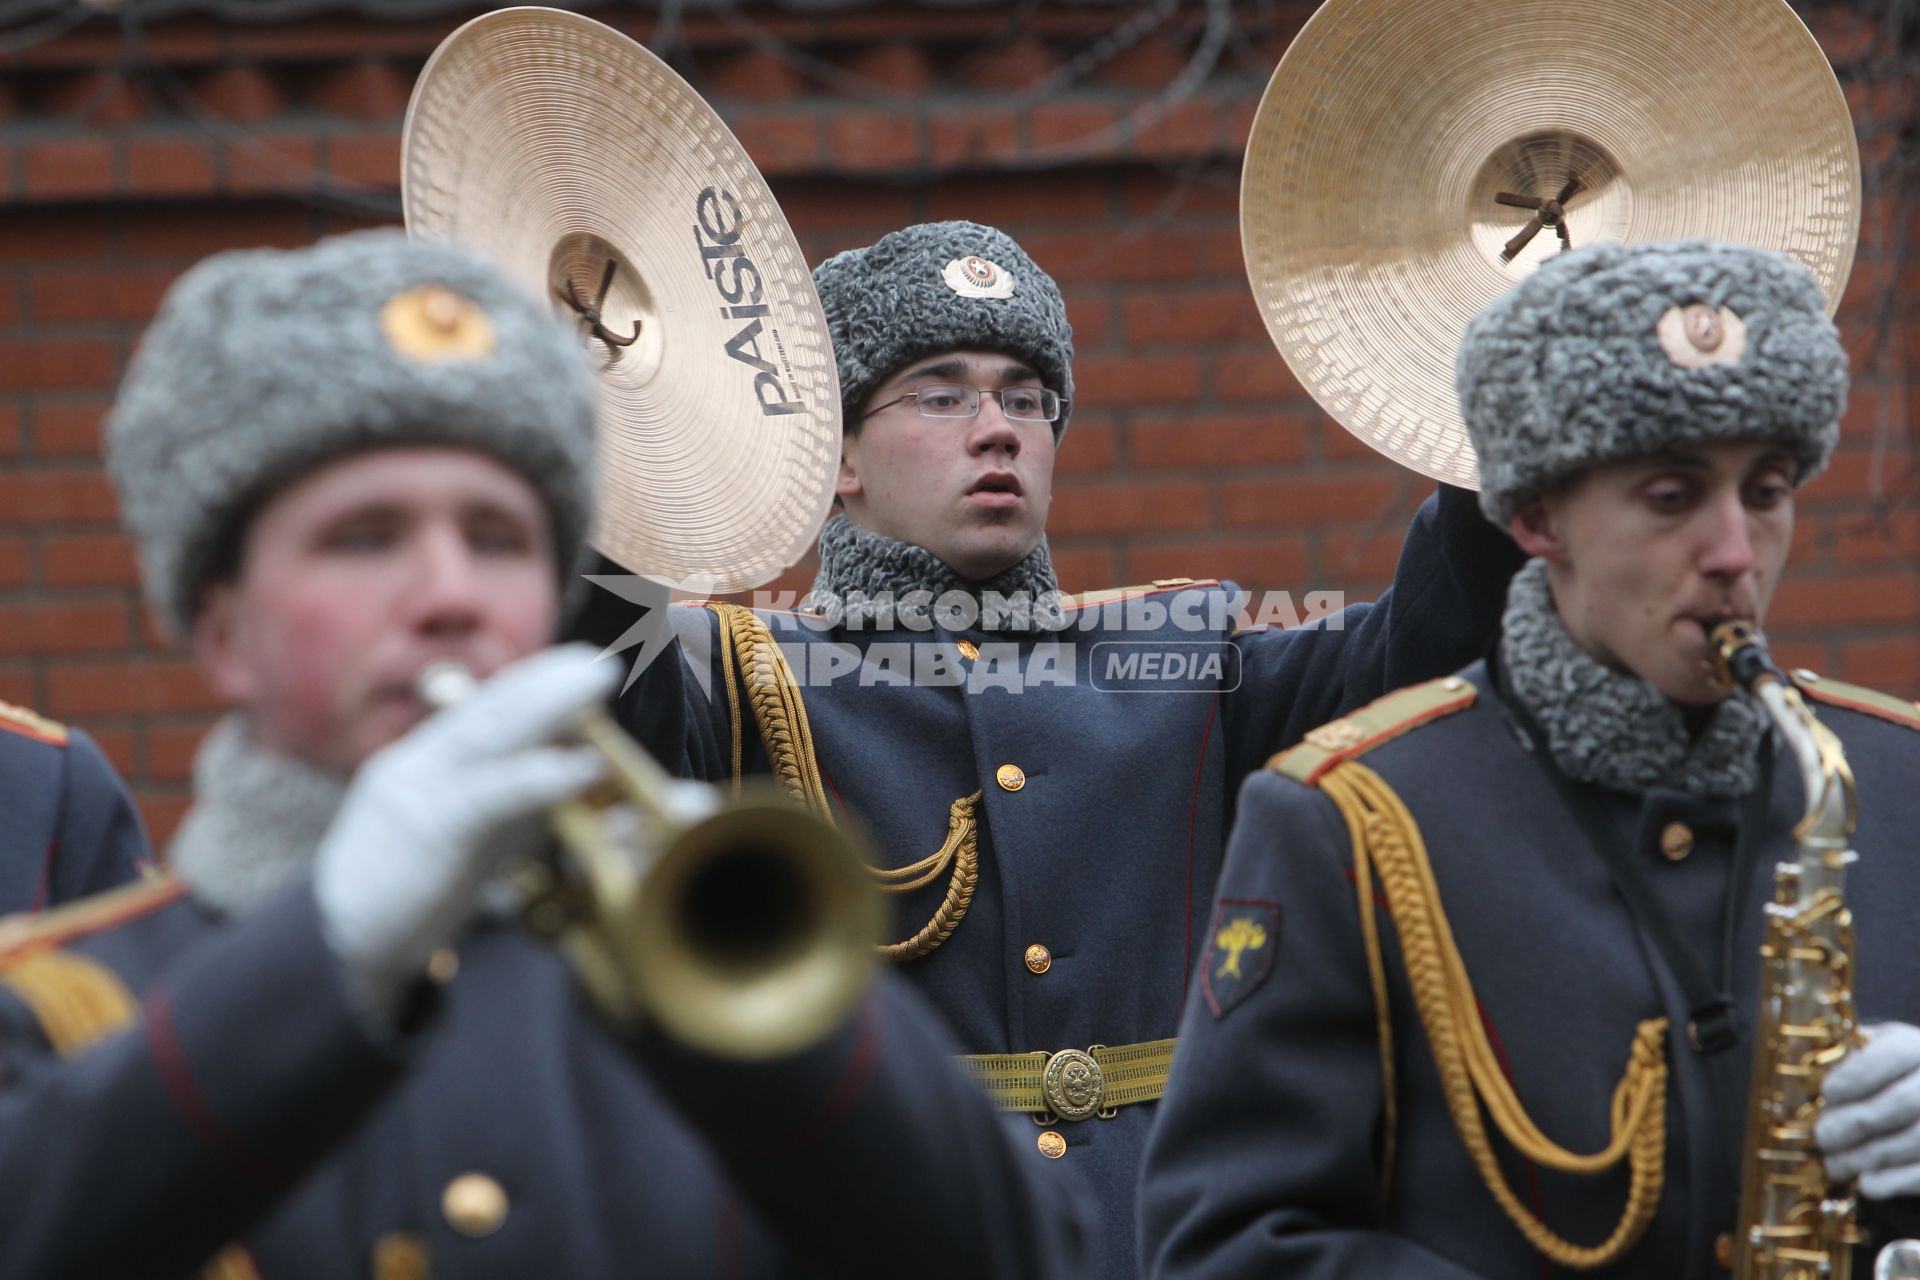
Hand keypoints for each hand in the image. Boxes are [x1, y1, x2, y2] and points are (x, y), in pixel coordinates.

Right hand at [313, 644, 615, 1027]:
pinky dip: (541, 776)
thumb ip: (513, 808)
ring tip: (596, 682)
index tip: (580, 662)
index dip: (534, 681)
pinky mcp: (429, 829)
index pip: (484, 709)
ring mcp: (419, 790)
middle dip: (548, 680)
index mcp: (426, 760)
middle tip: (600, 661)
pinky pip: (492, 794)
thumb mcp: (467, 838)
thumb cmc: (407, 892)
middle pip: (490, 709)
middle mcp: (420, 763)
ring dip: (549, 705)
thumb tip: (574, 779)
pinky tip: (582, 765)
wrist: (336, 943)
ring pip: (490, 734)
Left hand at [1816, 1023, 1919, 1197]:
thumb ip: (1843, 1061)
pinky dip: (1895, 1181)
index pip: (1893, 1053)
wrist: (1914, 1095)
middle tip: (1822, 1137)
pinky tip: (1867, 1185)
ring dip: (1869, 1156)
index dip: (1857, 1075)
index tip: (1826, 1093)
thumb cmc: (1882, 1076)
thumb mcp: (1867, 1054)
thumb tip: (1806, 1082)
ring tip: (1834, 1165)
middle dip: (1857, 1122)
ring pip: (1916, 1139)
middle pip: (1904, 1102)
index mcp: (1915, 1047)